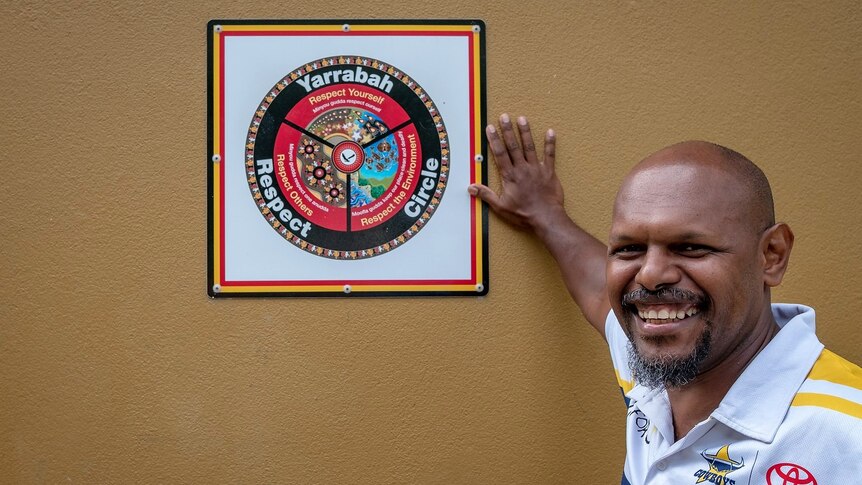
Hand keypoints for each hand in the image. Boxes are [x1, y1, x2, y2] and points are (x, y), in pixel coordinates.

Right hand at [468, 114, 565, 229]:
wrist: (545, 218)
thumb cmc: (523, 214)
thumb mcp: (500, 207)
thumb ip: (486, 195)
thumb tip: (471, 188)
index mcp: (510, 176)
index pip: (500, 154)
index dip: (494, 140)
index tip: (490, 128)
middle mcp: (522, 169)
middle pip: (513, 146)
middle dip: (507, 130)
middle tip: (504, 116)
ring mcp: (536, 169)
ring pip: (530, 147)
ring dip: (525, 132)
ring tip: (522, 119)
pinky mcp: (549, 172)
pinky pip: (550, 155)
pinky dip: (550, 143)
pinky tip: (550, 132)